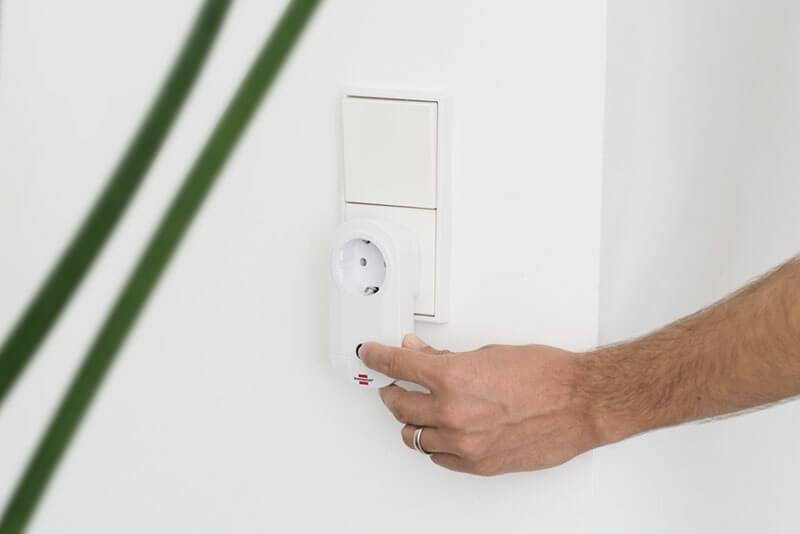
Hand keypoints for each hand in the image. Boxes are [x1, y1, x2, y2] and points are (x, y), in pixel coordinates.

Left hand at [358, 335, 600, 475]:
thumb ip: (445, 358)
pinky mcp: (478, 464)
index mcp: (453, 379)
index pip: (396, 367)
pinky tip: (439, 432)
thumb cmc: (544, 374)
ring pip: (414, 436)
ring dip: (410, 421)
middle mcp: (453, 413)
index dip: (376, 358)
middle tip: (393, 384)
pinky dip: (433, 444)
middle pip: (398, 405)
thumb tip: (418, 354)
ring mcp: (464, 443)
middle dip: (391, 391)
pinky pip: (438, 457)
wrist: (580, 403)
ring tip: (418, 409)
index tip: (368, 355)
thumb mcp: (487, 354)